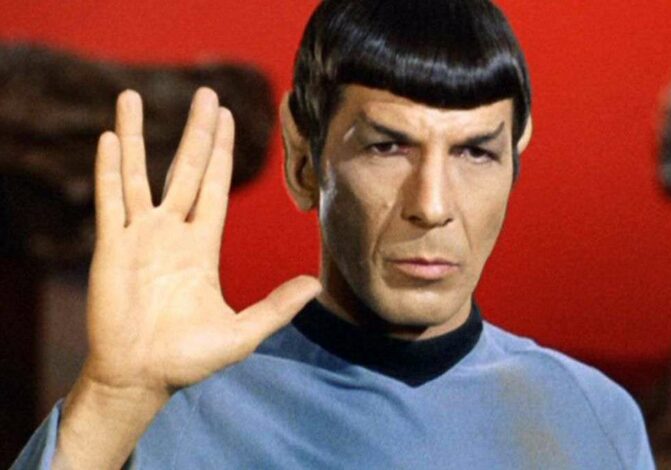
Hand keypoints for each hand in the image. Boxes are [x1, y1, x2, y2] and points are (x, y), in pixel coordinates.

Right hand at [83, 87, 320, 395]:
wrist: (141, 378)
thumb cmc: (188, 359)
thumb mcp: (243, 332)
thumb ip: (277, 307)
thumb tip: (316, 284)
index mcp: (202, 246)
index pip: (216, 187)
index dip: (223, 152)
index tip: (228, 118)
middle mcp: (172, 233)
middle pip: (187, 169)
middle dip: (197, 132)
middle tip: (206, 93)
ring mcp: (140, 236)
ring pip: (139, 173)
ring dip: (138, 135)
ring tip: (131, 96)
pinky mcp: (111, 247)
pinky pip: (109, 199)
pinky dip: (109, 168)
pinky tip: (110, 137)